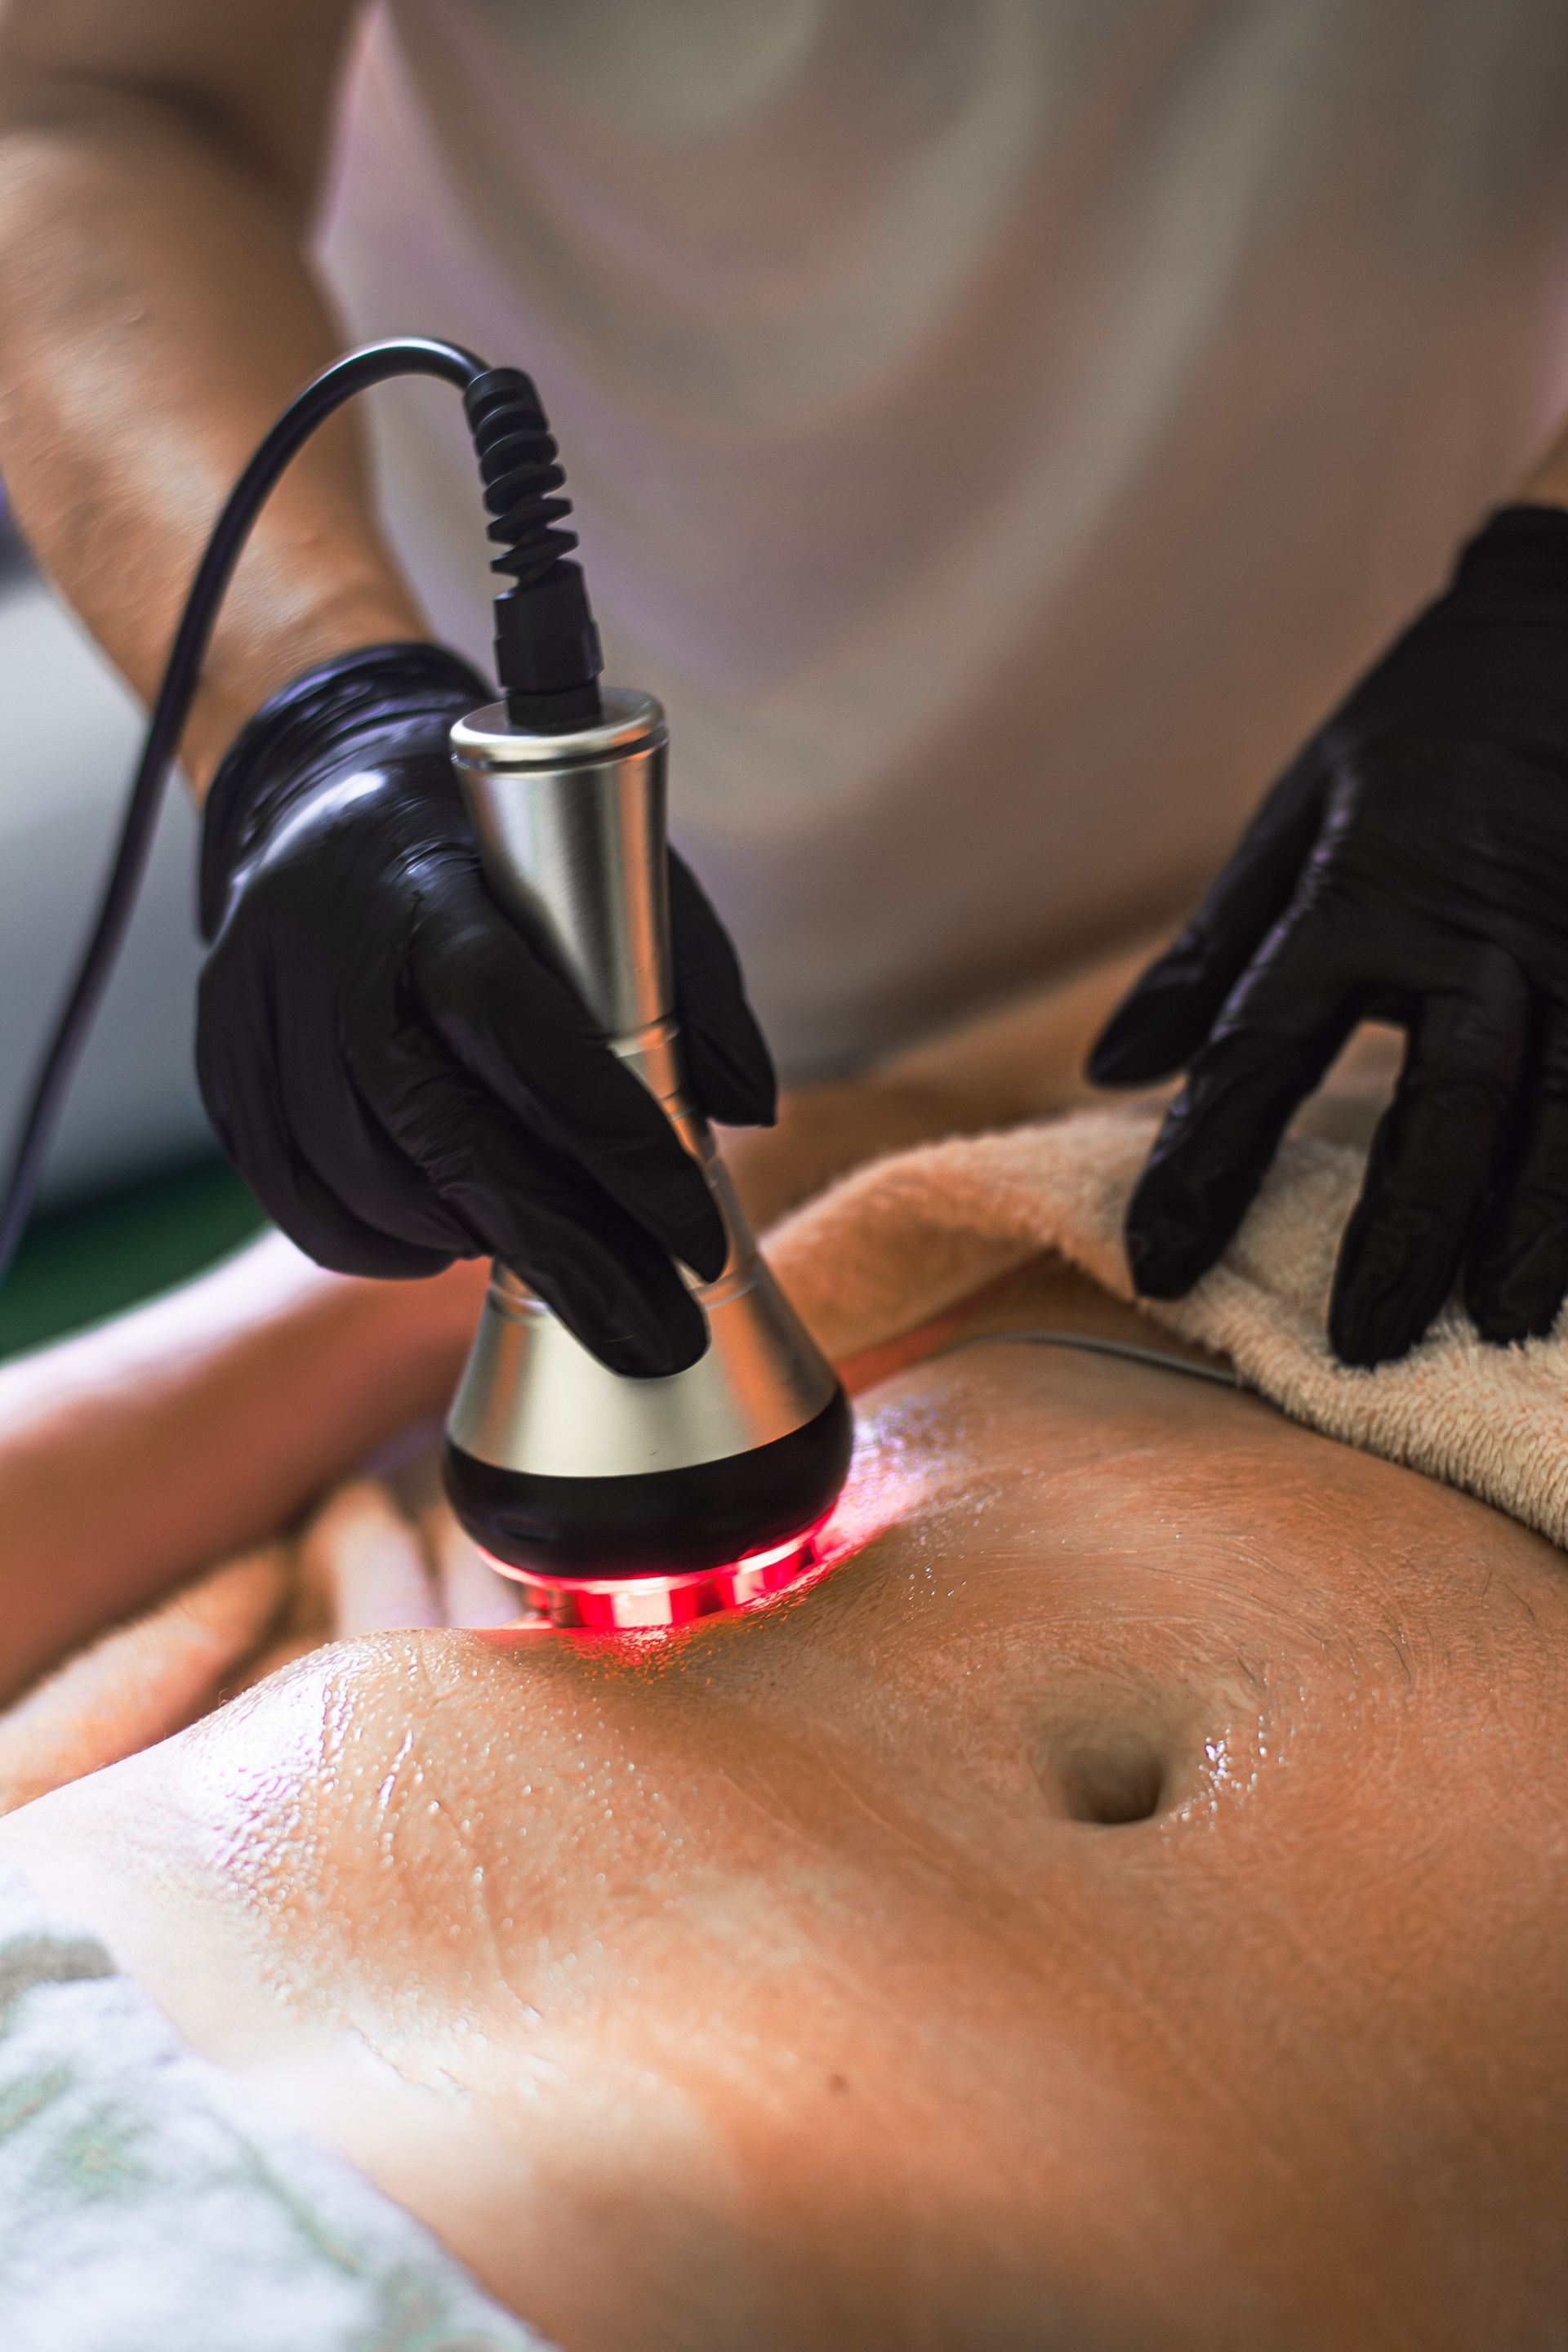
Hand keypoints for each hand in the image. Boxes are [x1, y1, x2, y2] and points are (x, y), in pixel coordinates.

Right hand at [197, 644, 775, 1376]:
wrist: (330, 793)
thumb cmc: (497, 849)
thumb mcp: (612, 869)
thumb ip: (689, 981)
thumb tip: (742, 1108)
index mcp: (430, 886)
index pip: (516, 1028)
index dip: (609, 1142)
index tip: (694, 1235)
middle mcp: (327, 950)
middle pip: (443, 1135)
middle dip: (566, 1251)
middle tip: (657, 1334)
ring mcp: (258, 1012)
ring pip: (369, 1185)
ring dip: (476, 1243)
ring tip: (566, 1265)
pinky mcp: (224, 1067)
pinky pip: (304, 1205)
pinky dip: (386, 1246)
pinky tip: (451, 1241)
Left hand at [1088, 506, 1567, 1365]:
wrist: (1565, 619)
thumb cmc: (1412, 734)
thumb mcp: (1292, 819)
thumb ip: (1210, 955)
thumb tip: (1115, 1069)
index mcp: (1359, 898)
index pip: (1261, 1056)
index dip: (1205, 1167)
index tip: (1161, 1265)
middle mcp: (1478, 934)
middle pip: (1446, 1108)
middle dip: (1407, 1235)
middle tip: (1365, 1342)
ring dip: (1541, 1226)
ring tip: (1505, 1321)